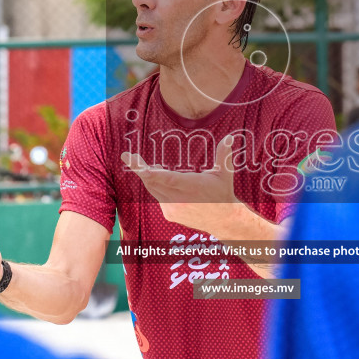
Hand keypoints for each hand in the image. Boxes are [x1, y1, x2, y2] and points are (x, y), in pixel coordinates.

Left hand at [121, 134, 243, 232]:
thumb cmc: (222, 193)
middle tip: (129, 156)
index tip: (134, 163)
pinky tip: (160, 179)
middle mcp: (179, 199)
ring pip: (153, 189)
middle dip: (139, 168)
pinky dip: (156, 186)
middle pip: (152, 182)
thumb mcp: (225, 173)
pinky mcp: (169, 214)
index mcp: (190, 187)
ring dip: (148, 176)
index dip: (148, 171)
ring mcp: (172, 208)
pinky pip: (158, 197)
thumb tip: (230, 137)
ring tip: (143, 166)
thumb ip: (224, 155)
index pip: (165, 178)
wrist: (223, 220)